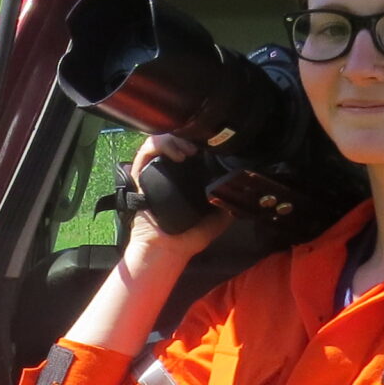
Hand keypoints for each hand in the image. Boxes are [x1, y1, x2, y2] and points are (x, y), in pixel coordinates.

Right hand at [124, 135, 233, 265]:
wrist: (167, 248)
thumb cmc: (188, 236)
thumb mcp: (218, 218)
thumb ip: (229, 203)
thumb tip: (243, 188)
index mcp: (185, 177)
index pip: (189, 147)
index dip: (200, 141)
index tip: (212, 148)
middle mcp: (168, 170)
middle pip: (174, 139)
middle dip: (188, 136)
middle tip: (200, 148)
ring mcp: (152, 170)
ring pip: (161, 139)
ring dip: (177, 138)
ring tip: (190, 151)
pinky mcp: (139, 173)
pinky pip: (146, 149)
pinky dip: (162, 145)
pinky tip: (178, 155)